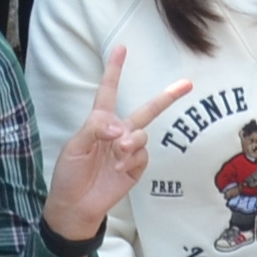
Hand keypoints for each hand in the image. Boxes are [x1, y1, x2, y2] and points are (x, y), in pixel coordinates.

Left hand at [44, 42, 191, 241]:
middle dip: (167, 97)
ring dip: (131, 141)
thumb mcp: (74, 146)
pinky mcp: (135, 168)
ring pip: (142, 134)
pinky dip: (132, 159)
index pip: (108, 91)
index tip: (122, 49)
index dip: (115, 70)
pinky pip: (143, 155)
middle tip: (187, 84)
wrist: (75, 207)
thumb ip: (95, 129)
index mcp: (99, 123)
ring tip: (118, 154)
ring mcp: (128, 151)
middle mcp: (118, 133)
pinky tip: (120, 168)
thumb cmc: (69, 174)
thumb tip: (121, 127)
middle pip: (147, 110)